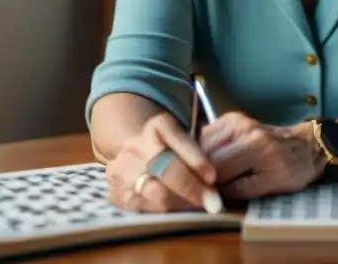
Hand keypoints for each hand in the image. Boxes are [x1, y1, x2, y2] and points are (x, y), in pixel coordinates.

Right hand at [105, 112, 221, 213]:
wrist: (135, 158)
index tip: (213, 176)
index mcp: (158, 125)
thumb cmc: (171, 151)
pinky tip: (178, 213)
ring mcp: (122, 168)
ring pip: (156, 192)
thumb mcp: (184, 143)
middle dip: (192, 187)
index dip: (196, 159)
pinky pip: (144, 207)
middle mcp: (136, 144)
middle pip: (167, 168)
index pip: (178, 139)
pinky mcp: (115, 192)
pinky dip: (165, 212)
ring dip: (182, 203)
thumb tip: (222, 176)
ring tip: (198, 208)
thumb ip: (198, 154)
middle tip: (212, 201)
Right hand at [199, 112, 326, 200]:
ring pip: (201, 144)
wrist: (307, 144)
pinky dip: (205, 150)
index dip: (207, 187)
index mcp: (255, 147)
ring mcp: (235, 120)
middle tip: (205, 190)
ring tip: (209, 177)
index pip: (216, 169)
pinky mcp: (231, 118)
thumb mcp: (272, 186)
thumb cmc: (293, 169)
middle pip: (204, 155)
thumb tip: (214, 195)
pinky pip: (207, 135)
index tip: (204, 199)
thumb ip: (242, 190)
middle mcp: (242, 129)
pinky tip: (213, 161)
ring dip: (201, 162)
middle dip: (200, 174)